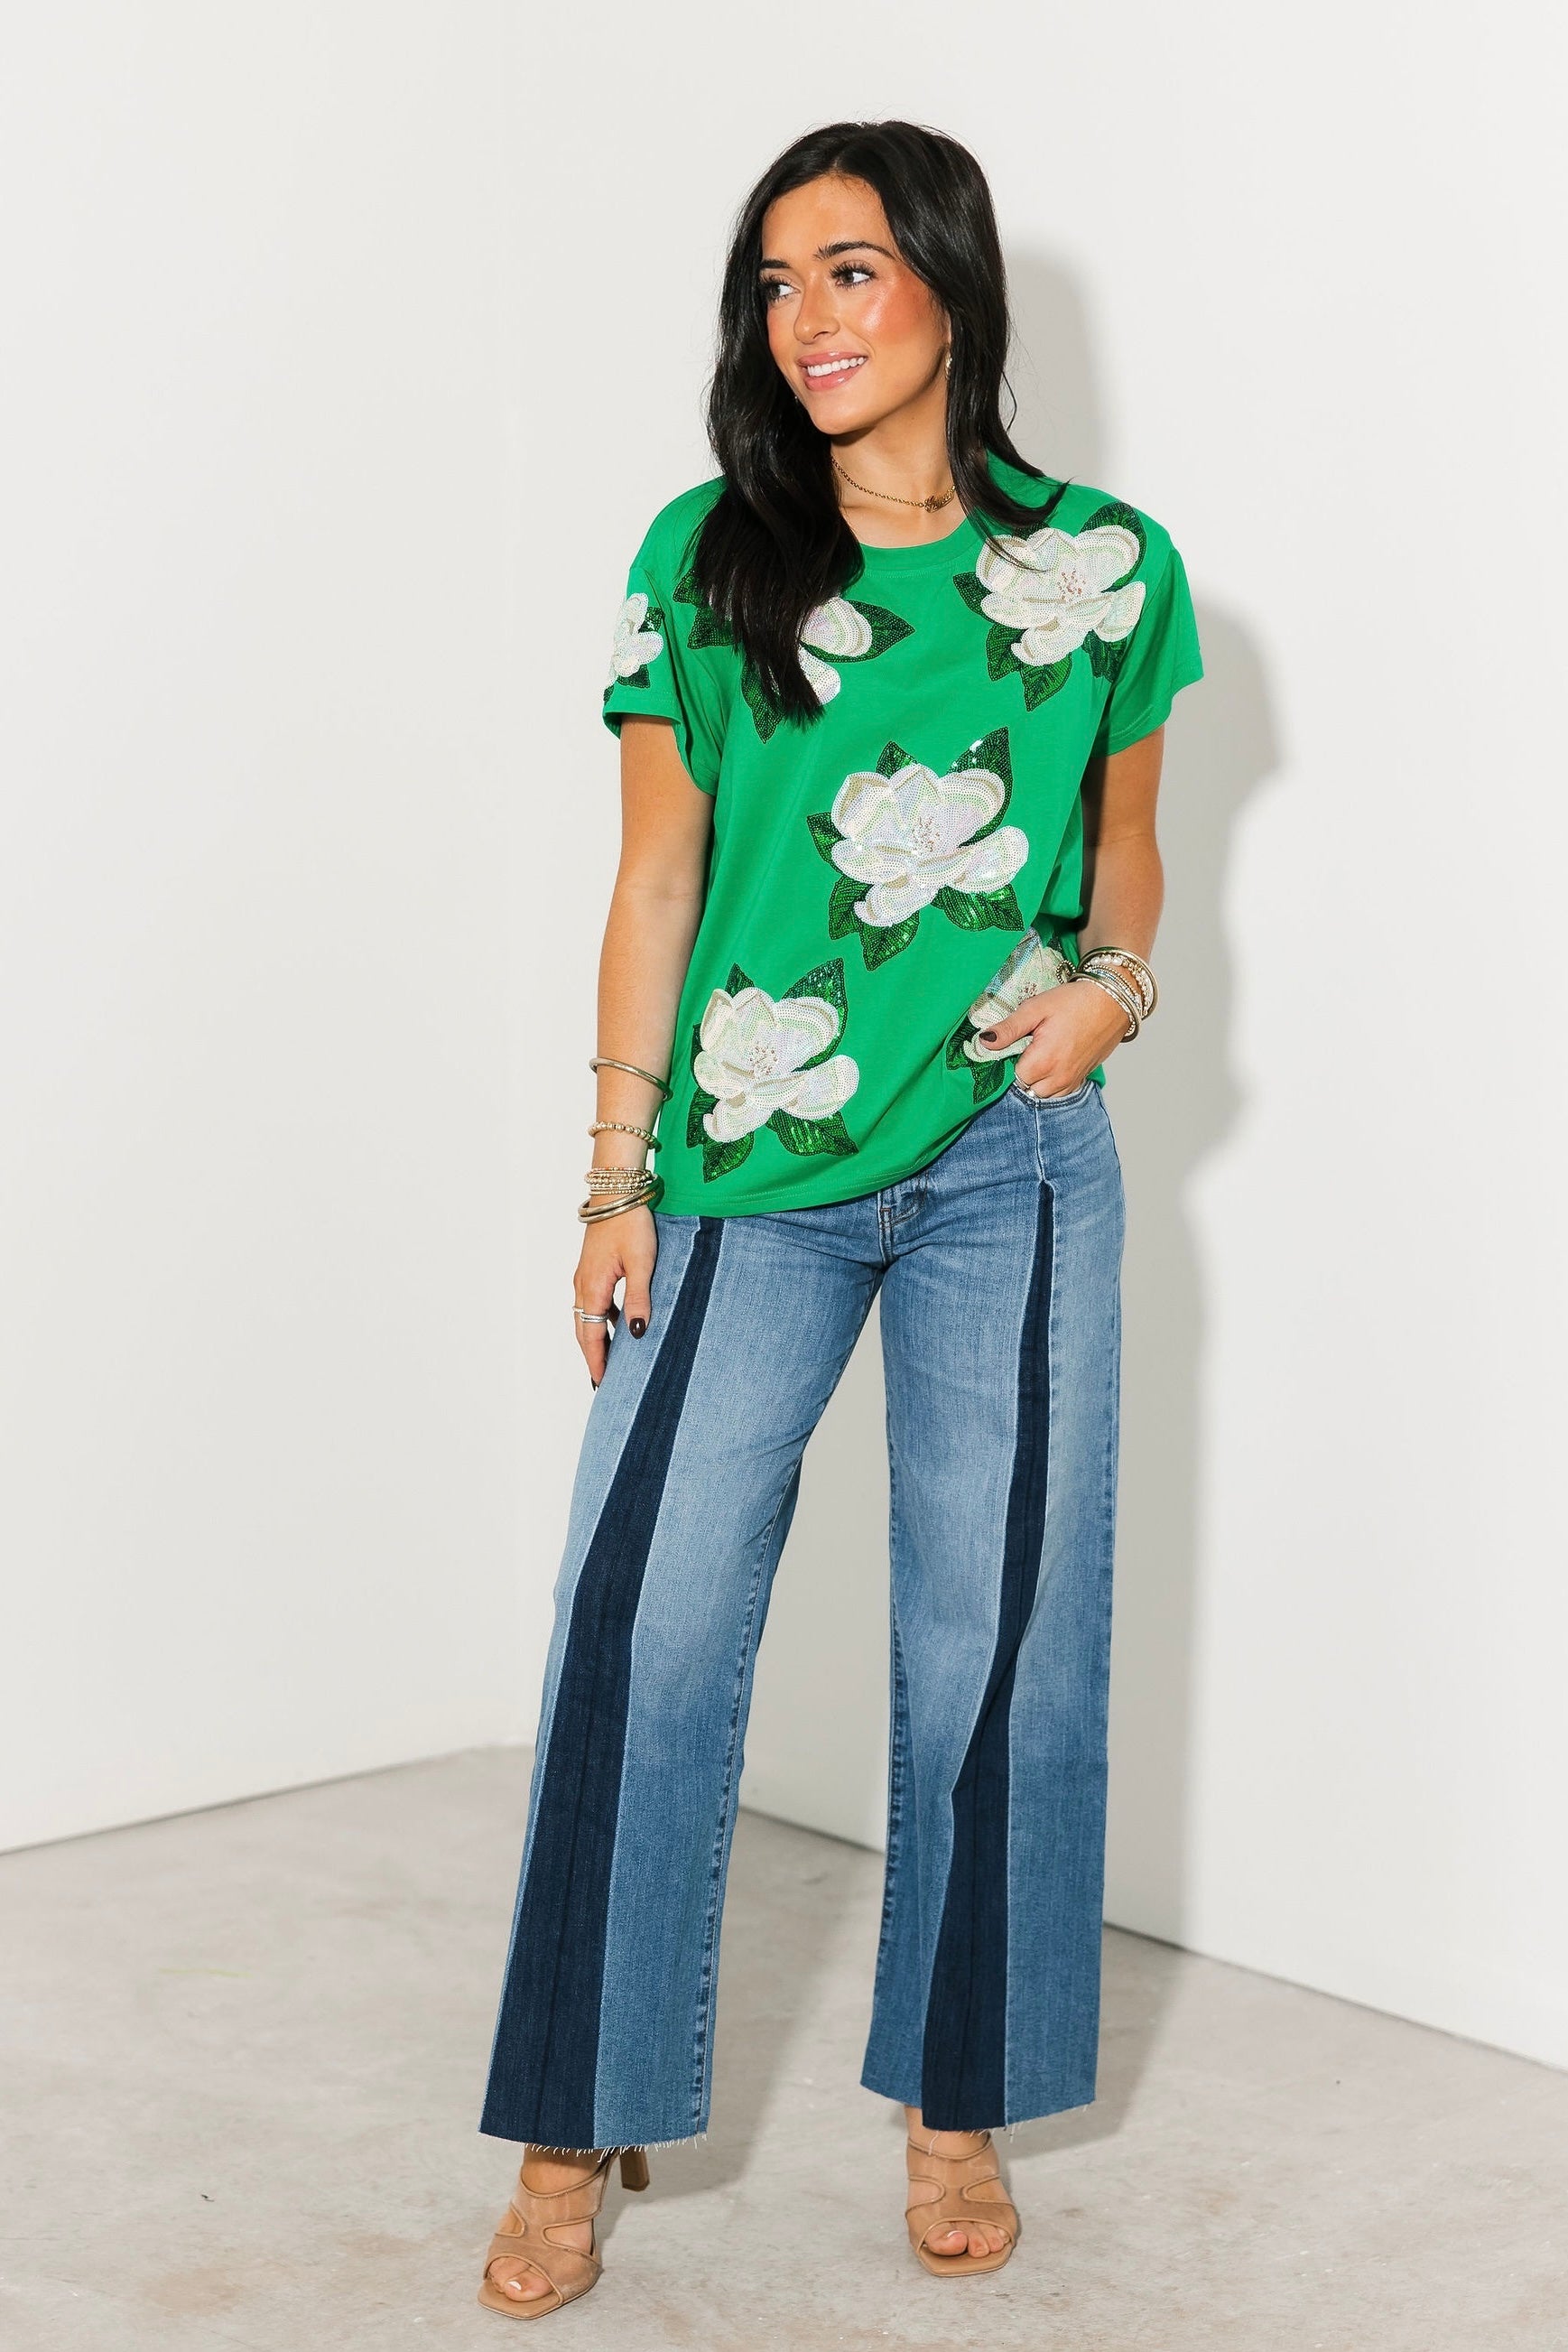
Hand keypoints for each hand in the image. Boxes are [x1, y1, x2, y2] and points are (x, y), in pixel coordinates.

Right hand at [574, 1207, 656, 1386]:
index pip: (590, 1336)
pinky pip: (594, 1301)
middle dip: (593, 1356)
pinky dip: (602, 1319)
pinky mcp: (593, 1266)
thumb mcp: (642, 1263)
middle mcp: (583, 1284)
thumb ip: (639, 1298)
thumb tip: (637, 1334)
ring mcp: (586, 1275)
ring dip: (597, 1338)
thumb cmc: (630, 1223)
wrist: (616, 1191)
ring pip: (587, 1316)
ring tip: (611, 1358)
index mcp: (593, 1288)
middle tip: (603, 1380)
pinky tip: (619, 1322)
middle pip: (584, 1330)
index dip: (596, 1361)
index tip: (602, 1384)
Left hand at [980, 975, 1129, 1097]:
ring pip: (1042, 1093)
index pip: (1012, 1075)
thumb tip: (983, 1042)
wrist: (1113, 1000)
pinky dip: (1052, 1082)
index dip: (1011, 1059)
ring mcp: (1072, 1081)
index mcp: (1043, 1061)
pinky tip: (1055, 1060)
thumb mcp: (1036, 1008)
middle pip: (1026, 1087)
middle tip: (1031, 1045)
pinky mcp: (1082, 1079)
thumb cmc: (1074, 1001)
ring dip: (1037, 1078)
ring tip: (1043, 1052)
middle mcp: (1058, 1078)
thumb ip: (1008, 1029)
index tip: (1018, 1042)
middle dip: (1024, 1070)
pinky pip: (1059, 1092)